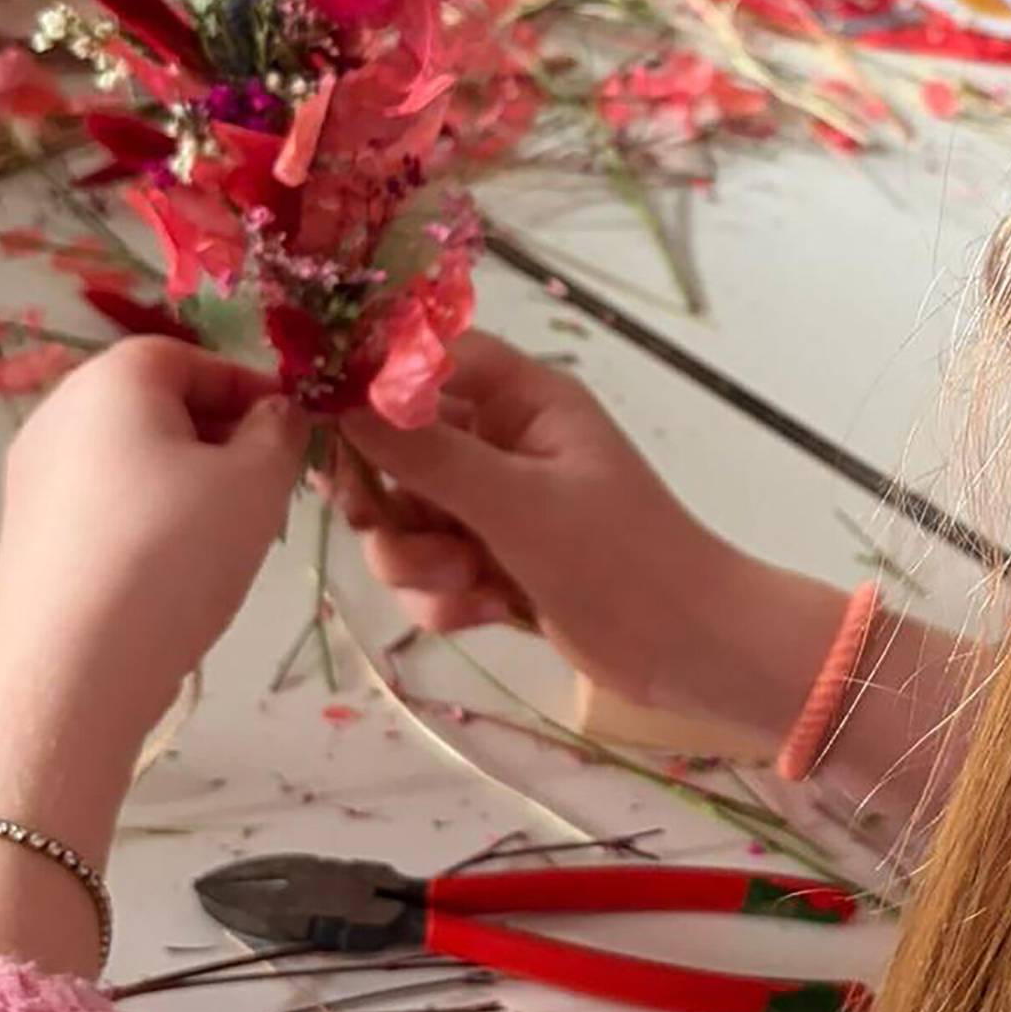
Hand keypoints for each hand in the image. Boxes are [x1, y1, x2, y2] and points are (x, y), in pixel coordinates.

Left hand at [0, 344, 306, 978]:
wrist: (72, 667)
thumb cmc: (173, 553)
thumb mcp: (257, 483)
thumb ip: (279, 431)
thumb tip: (275, 412)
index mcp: (113, 377)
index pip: (195, 358)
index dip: (253, 392)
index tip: (294, 437)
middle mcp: (60, 410)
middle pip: (158, 403)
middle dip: (219, 437)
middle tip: (265, 490)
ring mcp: (32, 472)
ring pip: (131, 455)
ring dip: (184, 479)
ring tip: (223, 536)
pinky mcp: (24, 529)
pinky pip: (101, 500)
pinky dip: (144, 516)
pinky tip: (170, 570)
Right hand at [340, 333, 843, 744]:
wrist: (687, 651)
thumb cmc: (621, 558)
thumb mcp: (520, 502)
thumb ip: (427, 454)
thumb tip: (341, 400)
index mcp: (525, 400)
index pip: (426, 359)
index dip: (370, 383)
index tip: (323, 418)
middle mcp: (503, 442)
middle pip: (395, 449)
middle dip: (389, 502)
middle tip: (387, 526)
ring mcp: (494, 507)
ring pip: (402, 521)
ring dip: (418, 562)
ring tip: (467, 584)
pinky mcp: (489, 564)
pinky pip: (426, 571)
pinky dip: (443, 598)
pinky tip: (487, 614)